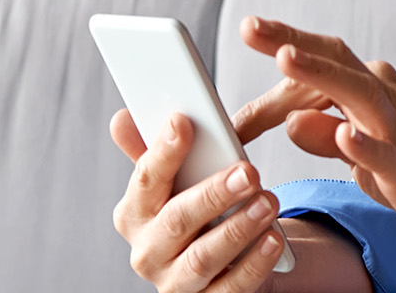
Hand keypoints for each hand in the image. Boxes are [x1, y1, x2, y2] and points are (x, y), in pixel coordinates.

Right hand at [109, 110, 289, 292]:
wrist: (219, 267)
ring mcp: (175, 283)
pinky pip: (231, 287)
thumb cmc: (195, 215)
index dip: (163, 152)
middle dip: (213, 194)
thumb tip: (122, 119)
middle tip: (248, 171)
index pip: (145, 181)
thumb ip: (153, 151)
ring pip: (202, 259)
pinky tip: (273, 240)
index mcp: (134, 215)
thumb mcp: (175, 183)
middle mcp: (148, 252)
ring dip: (238, 228)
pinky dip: (254, 264)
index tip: (184, 122)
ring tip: (268, 202)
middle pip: (176, 221)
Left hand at [240, 17, 395, 251]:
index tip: (248, 35)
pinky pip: (384, 153)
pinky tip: (343, 135)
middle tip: (250, 26)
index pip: (320, 67)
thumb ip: (325, 135)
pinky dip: (363, 144)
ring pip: (357, 93)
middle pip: (335, 61)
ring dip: (321, 74)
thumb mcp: (360, 153)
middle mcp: (385, 98)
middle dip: (291, 41)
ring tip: (285, 58)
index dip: (279, 60)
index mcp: (371, 89)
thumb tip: (290, 120)